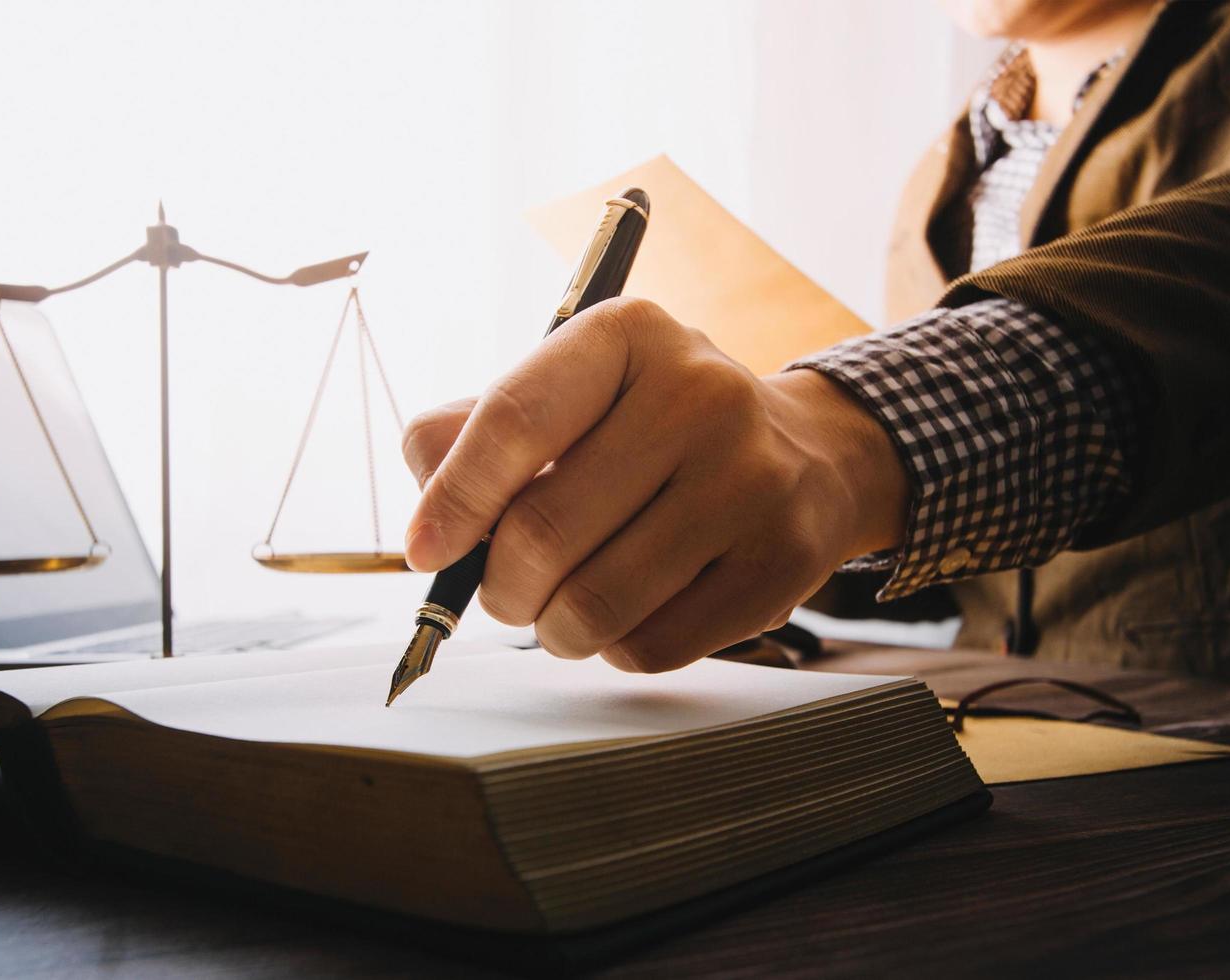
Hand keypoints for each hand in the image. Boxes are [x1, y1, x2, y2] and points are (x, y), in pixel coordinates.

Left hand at [398, 298, 907, 672]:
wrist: (804, 455)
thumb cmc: (648, 431)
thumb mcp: (565, 395)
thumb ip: (470, 436)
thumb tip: (427, 517)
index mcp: (627, 337)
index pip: (514, 421)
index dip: (454, 499)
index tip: (425, 551)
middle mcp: (701, 394)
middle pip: (544, 531)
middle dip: (500, 585)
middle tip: (504, 590)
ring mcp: (753, 478)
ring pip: (594, 603)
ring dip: (550, 628)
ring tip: (556, 611)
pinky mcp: (781, 560)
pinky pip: (652, 646)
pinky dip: (613, 649)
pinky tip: (624, 616)